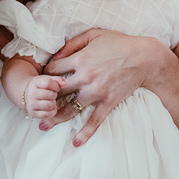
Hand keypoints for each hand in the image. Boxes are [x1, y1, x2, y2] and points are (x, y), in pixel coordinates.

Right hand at [23, 75, 65, 119]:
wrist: (27, 94)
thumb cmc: (40, 86)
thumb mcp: (48, 79)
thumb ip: (58, 80)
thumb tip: (65, 85)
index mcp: (35, 83)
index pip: (48, 83)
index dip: (55, 86)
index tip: (56, 88)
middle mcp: (32, 94)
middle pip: (50, 95)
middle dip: (54, 95)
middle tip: (53, 95)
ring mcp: (31, 104)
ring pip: (48, 105)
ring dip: (53, 103)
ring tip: (51, 101)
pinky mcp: (33, 113)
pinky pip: (46, 115)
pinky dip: (52, 112)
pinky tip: (52, 108)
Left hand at [41, 28, 166, 145]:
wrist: (143, 57)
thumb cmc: (119, 43)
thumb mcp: (94, 35)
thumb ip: (72, 43)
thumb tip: (56, 55)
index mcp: (80, 60)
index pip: (53, 71)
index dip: (45, 75)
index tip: (43, 80)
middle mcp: (85, 77)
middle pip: (57, 92)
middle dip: (44, 98)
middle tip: (36, 105)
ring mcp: (96, 92)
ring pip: (70, 109)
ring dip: (55, 118)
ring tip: (43, 125)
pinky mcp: (107, 102)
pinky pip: (94, 120)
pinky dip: (85, 133)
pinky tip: (75, 143)